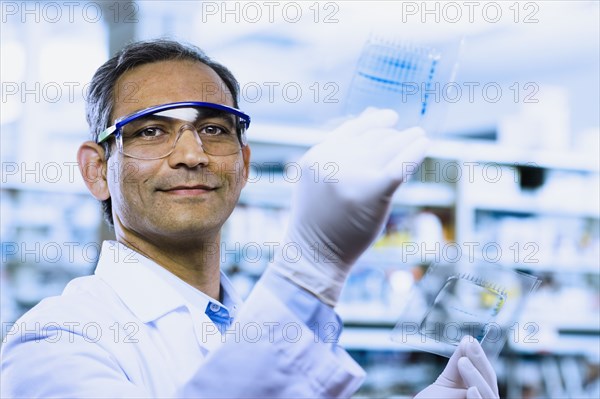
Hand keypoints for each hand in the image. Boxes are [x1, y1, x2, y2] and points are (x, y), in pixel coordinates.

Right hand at [270, 109, 429, 305]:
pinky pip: (399, 165)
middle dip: (392, 136)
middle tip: (410, 134)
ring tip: (418, 136)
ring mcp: (352, 175)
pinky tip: (424, 143)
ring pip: (387, 148)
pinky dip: (415, 152)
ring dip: (406, 139)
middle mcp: (332, 161)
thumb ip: (338, 153)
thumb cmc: (319, 221)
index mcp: (317, 156)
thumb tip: (368, 117)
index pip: (351, 130)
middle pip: (372, 139)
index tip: (390, 118)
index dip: (373, 122)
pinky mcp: (372, 191)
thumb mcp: (318, 181)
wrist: (314, 255)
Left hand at [415, 336, 499, 398]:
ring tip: (464, 363)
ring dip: (476, 379)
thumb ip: (458, 365)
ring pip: (489, 397)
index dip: (480, 358)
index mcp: (481, 393)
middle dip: (479, 365)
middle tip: (467, 347)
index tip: (470, 340)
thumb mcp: (445, 383)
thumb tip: (467, 340)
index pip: (486, 376)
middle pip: (490, 385)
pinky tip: (471, 390)